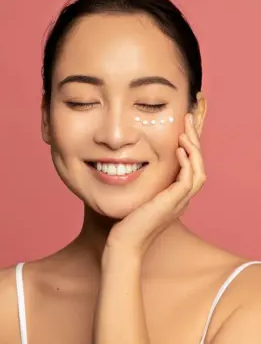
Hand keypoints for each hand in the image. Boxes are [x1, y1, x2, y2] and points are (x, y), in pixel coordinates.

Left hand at [104, 113, 206, 258]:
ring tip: (185, 131)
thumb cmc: (128, 221)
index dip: (190, 147)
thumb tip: (133, 164)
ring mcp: (180, 202)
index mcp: (176, 196)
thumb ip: (146, 183)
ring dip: (194, 149)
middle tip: (188, 120)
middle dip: (195, 141)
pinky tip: (178, 150)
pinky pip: (188, 179)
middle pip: (199, 166)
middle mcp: (182, 198)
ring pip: (199, 171)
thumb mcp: (140, 196)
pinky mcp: (173, 203)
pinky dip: (187, 163)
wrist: (125, 243)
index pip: (190, 167)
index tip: (182, 128)